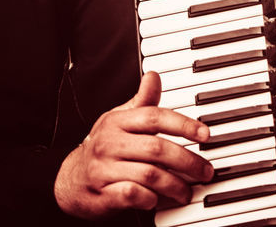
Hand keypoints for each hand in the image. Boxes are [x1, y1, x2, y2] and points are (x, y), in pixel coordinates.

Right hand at [54, 71, 213, 217]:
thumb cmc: (103, 147)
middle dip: (187, 161)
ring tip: (187, 191)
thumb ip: (142, 102)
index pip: (154, 116)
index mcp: (117, 122)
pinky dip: (150, 198)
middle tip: (205, 171)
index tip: (205, 134)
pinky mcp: (102, 194)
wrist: (69, 180)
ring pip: (149, 175)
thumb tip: (154, 76)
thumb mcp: (119, 121)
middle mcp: (109, 143)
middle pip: (156, 148)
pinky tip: (159, 199)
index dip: (183, 124)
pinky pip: (132, 195)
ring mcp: (104, 169)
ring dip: (174, 185)